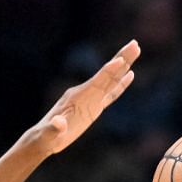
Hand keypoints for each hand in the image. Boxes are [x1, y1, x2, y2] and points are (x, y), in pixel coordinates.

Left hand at [28, 40, 139, 155]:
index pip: (97, 80)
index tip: (120, 60)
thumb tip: (59, 123)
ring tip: (136, 49)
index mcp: (77, 96)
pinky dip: (121, 84)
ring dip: (124, 66)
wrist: (45, 138)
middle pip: (108, 74)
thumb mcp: (49, 133)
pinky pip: (111, 94)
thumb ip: (55, 127)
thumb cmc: (46, 136)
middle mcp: (86, 93)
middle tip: (134, 44)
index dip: (109, 71)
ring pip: (112, 80)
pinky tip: (130, 74)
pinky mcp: (94, 107)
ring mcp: (91, 99)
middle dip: (122, 59)